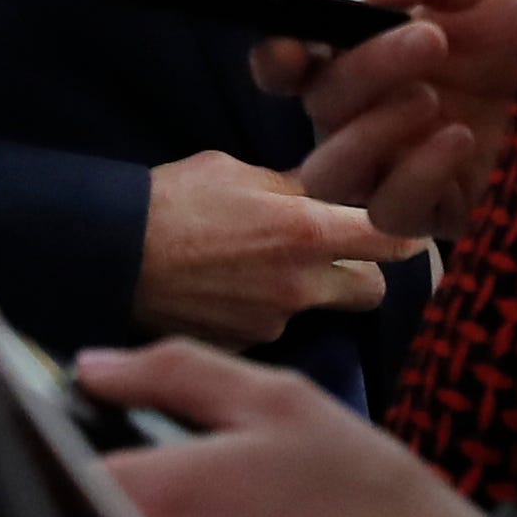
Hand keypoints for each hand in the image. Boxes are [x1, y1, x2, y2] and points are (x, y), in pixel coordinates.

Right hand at [136, 152, 418, 345]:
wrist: (109, 253)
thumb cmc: (170, 201)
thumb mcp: (234, 171)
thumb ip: (289, 188)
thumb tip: (319, 195)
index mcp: (305, 232)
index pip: (393, 241)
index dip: (408, 235)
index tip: (406, 229)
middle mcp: (300, 285)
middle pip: (373, 289)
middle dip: (361, 272)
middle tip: (333, 253)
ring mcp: (272, 322)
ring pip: (315, 308)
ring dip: (300, 291)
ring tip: (252, 267)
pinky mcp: (243, 346)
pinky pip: (270, 327)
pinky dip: (257, 311)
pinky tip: (223, 289)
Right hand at [255, 0, 516, 242]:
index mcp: (364, 59)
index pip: (289, 69)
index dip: (275, 61)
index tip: (293, 48)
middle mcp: (369, 116)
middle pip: (317, 110)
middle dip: (363, 72)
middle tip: (432, 42)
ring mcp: (397, 168)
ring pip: (330, 173)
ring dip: (370, 133)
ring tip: (433, 101)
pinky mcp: (435, 213)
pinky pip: (389, 210)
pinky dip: (415, 173)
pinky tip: (459, 139)